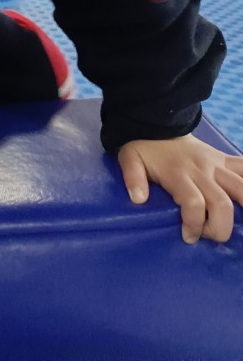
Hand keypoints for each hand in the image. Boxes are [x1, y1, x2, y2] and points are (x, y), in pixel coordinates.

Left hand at [118, 134, 242, 243]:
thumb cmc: (146, 150)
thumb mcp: (130, 159)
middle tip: (206, 233)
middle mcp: (202, 169)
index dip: (194, 225)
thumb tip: (139, 199)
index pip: (194, 203)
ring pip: (242, 188)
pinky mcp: (225, 159)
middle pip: (222, 203)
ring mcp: (217, 164)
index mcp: (177, 173)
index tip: (188, 236)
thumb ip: (132, 177)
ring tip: (232, 223)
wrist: (159, 124)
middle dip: (218, 228)